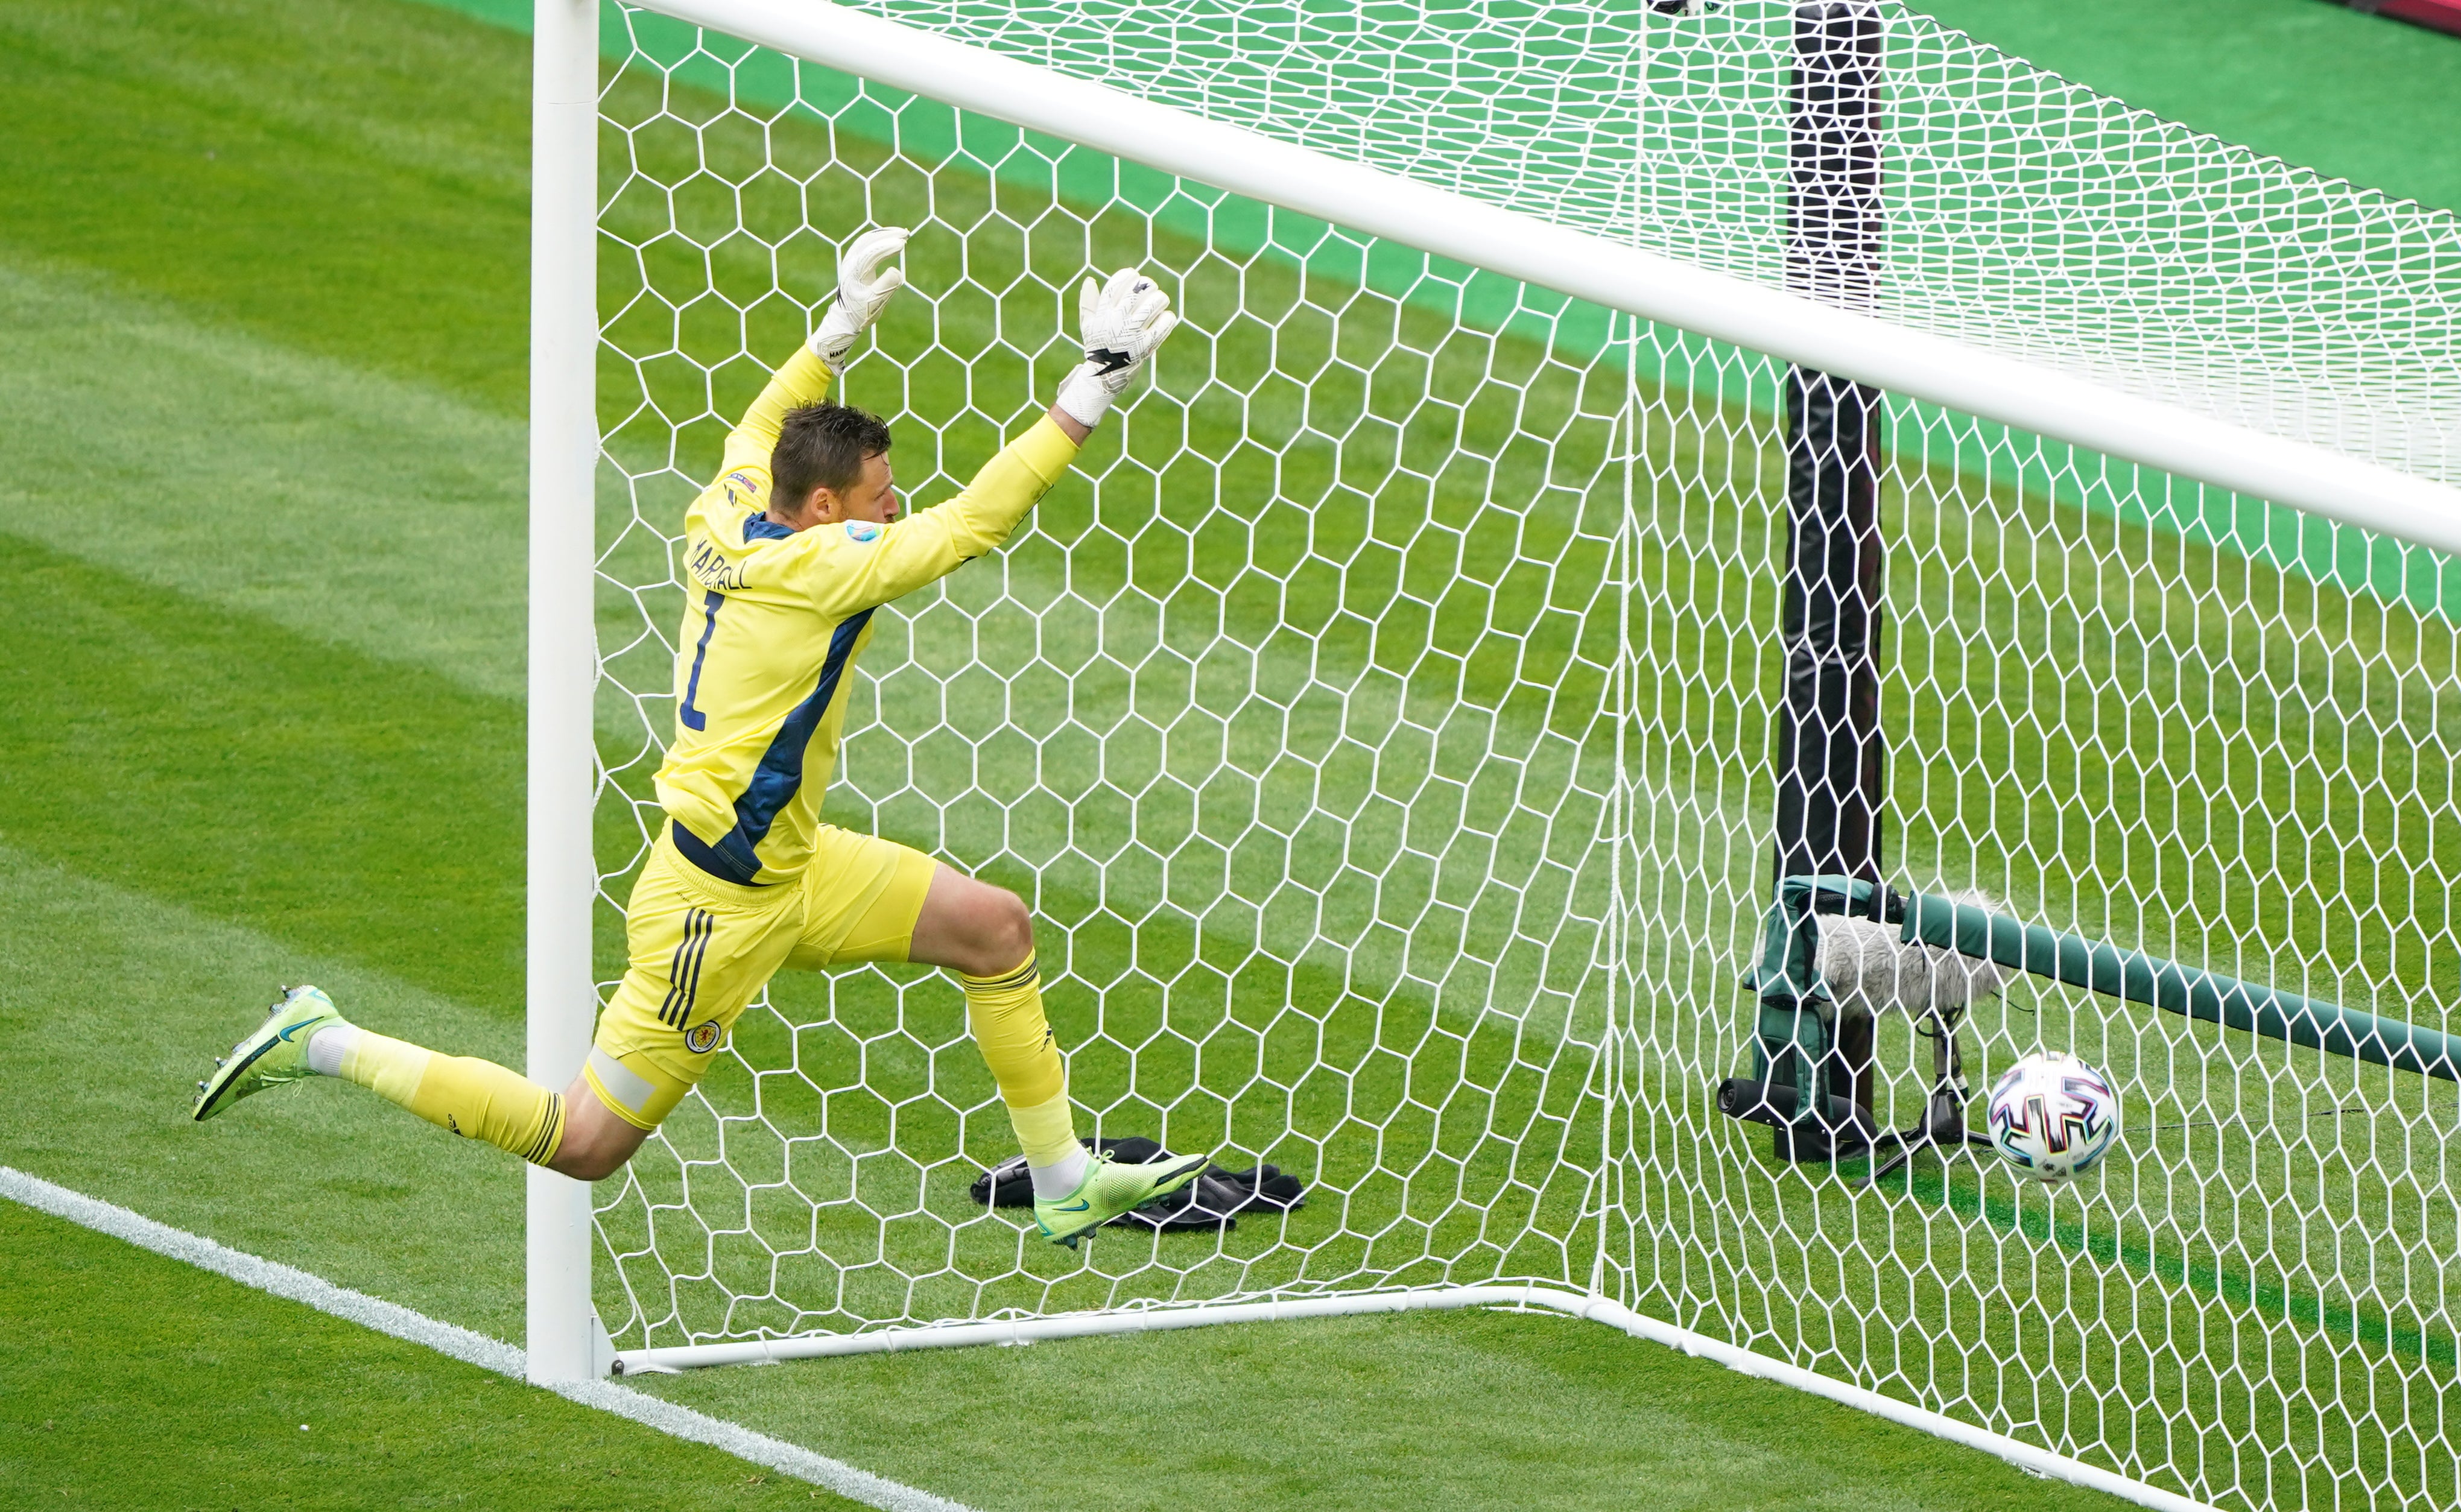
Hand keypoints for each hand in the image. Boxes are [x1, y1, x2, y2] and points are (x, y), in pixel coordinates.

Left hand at [808, 225, 909, 372]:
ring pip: (866, 240)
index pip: (871, 254)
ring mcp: (850, 261)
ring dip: (883, 235)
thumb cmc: (860, 313)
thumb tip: (897, 271)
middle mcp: (850, 263)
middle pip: (867, 241)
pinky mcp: (854, 261)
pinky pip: (865, 244)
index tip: (902, 244)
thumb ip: (885, 286)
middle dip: (887, 235)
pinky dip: (878, 239)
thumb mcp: (874, 303)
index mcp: (854, 273)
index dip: (886, 247)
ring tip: (901, 234)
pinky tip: (890, 239)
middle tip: (905, 234)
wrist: (845, 318)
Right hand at [1053, 267, 1180, 427]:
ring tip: (1161, 301)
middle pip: (1137, 291)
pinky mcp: (1146, 346)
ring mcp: (1132, 334)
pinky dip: (1168, 319)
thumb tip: (1090, 280)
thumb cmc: (1098, 347)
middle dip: (1147, 286)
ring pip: (1153, 305)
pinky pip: (1163, 325)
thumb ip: (1088, 302)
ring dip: (1160, 299)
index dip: (1127, 275)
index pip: (1116, 285)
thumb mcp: (1088, 325)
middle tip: (1151, 289)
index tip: (1134, 275)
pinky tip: (1166, 318)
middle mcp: (1117, 322)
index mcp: (1103, 314)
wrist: (1105, 377)